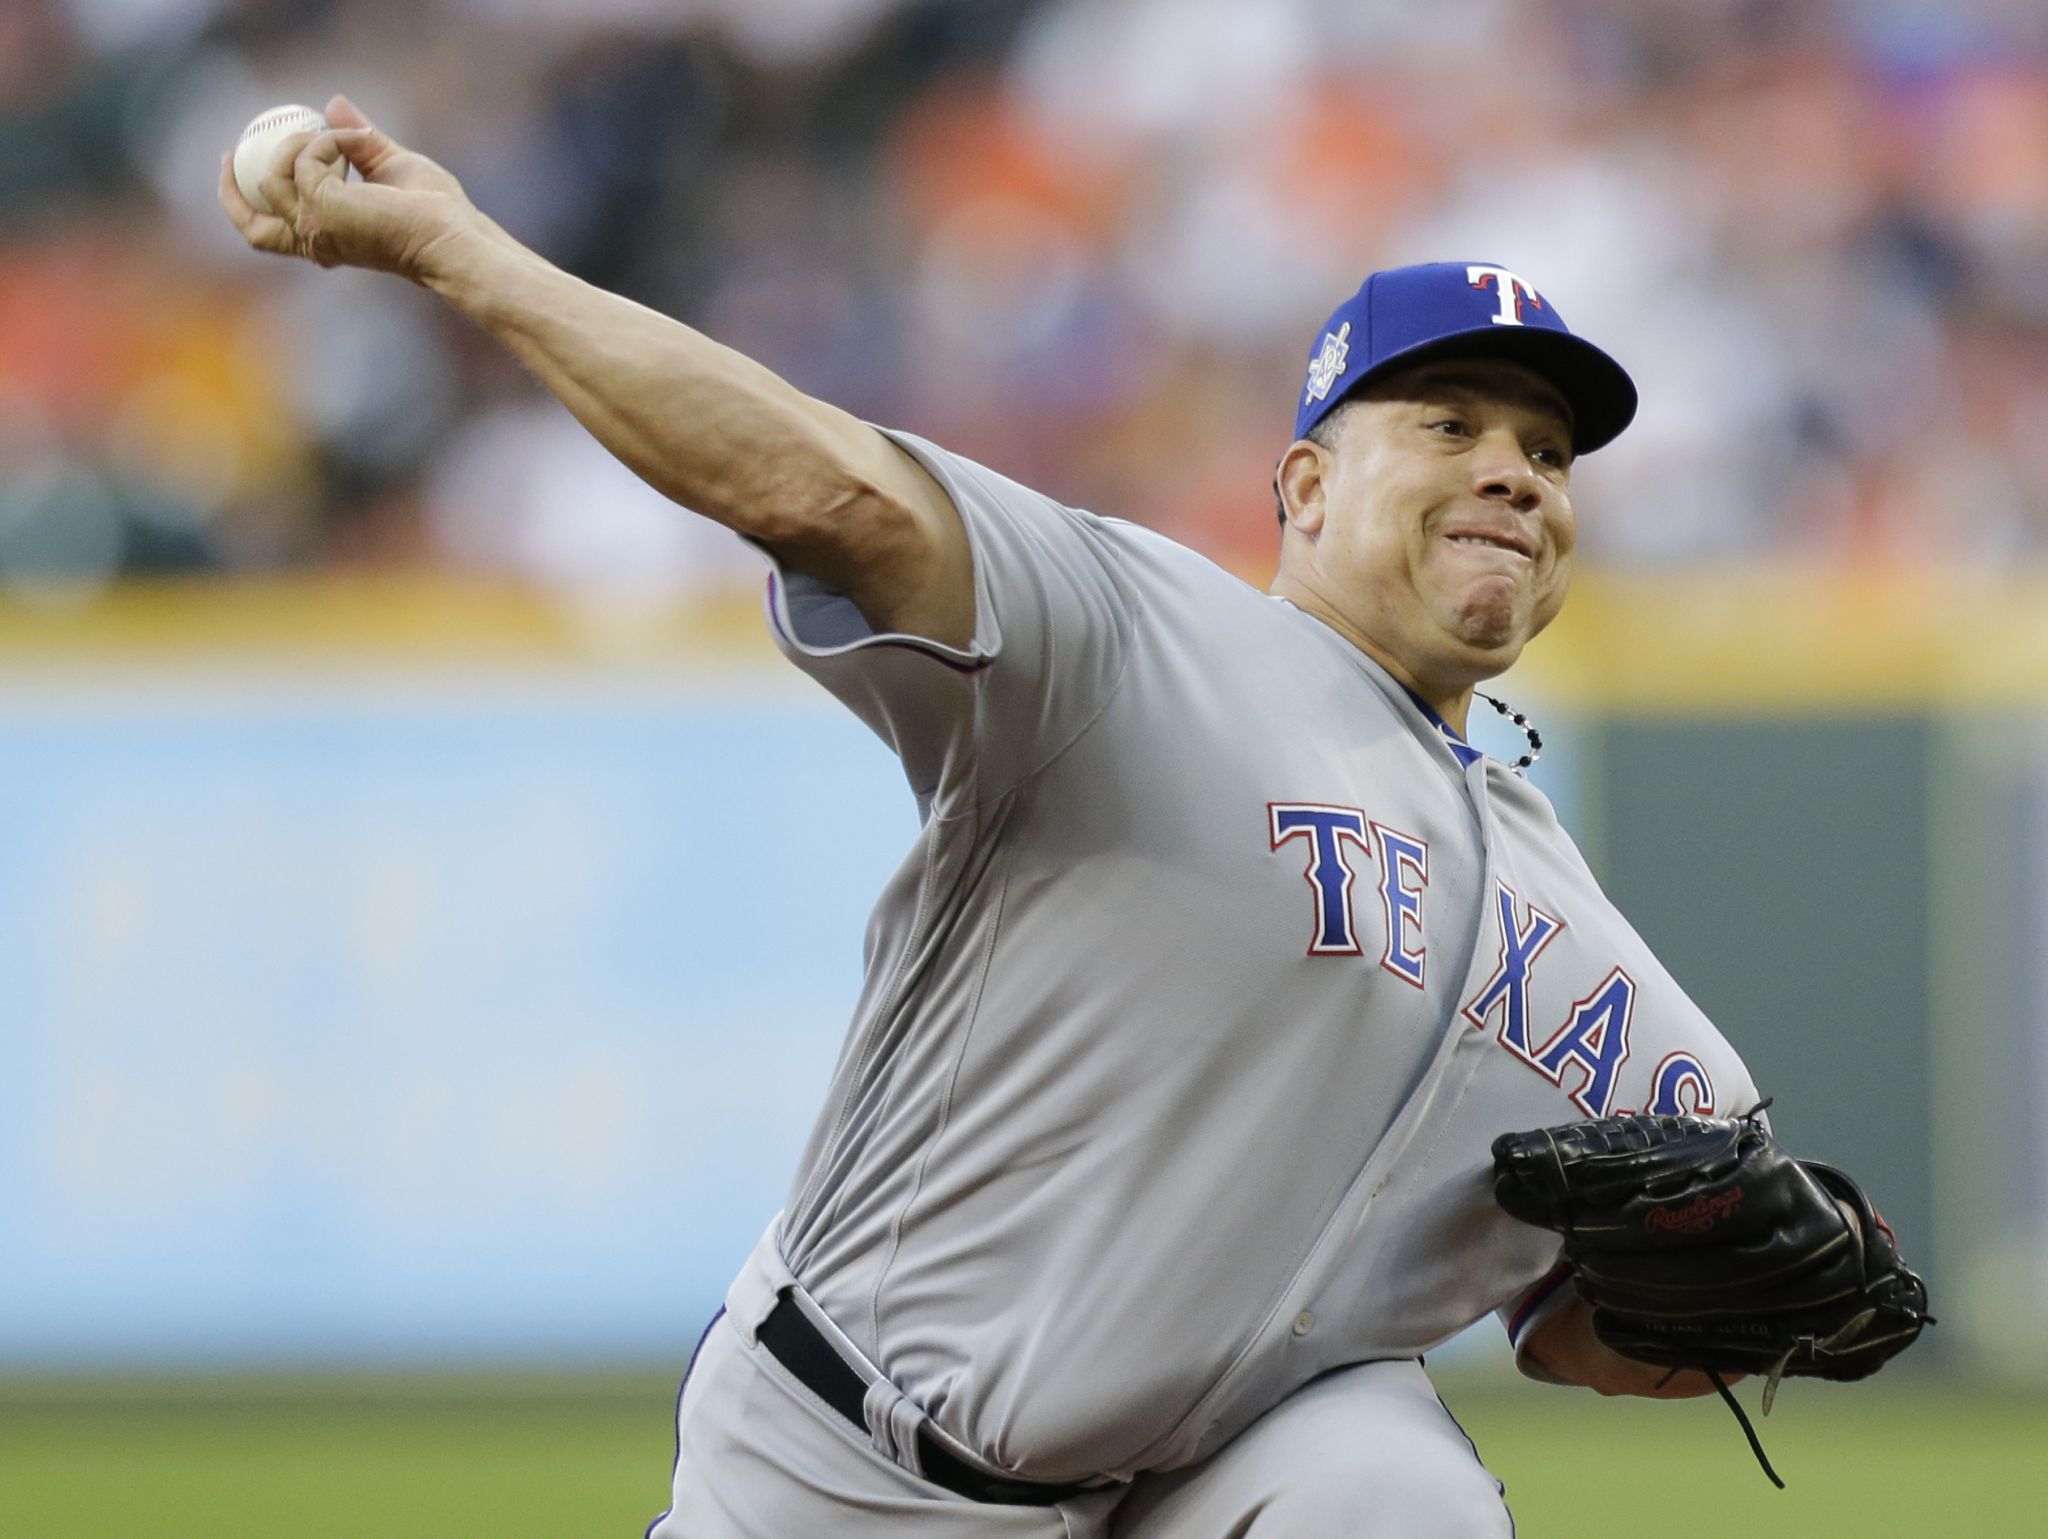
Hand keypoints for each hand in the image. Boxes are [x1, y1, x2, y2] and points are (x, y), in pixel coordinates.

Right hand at [217, 94, 481, 282]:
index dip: (244, 201)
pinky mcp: (322, 206)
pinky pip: (305, 157)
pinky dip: (328, 139)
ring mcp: (315, 226)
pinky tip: (360, 139)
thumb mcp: (389, 165)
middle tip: (234, 148)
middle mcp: (315, 240)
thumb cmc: (433, 212)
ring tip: (340, 134)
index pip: (269, 232)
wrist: (452, 234)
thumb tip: (332, 104)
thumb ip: (358, 140)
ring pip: (270, 179)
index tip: (237, 163)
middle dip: (231, 188)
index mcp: (326, 239)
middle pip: (250, 226)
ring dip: (297, 144)